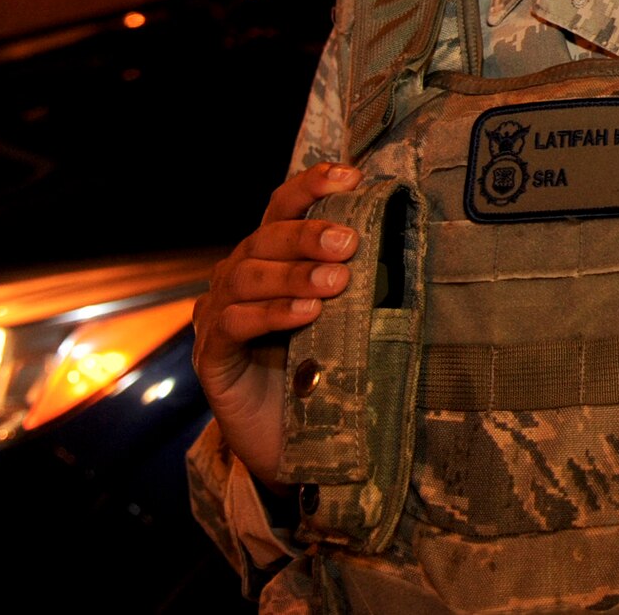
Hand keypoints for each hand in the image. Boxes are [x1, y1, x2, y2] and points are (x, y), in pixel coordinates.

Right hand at [190, 162, 363, 484]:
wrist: (296, 442)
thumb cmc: (325, 366)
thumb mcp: (347, 314)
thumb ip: (358, 275)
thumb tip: (407, 233)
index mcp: (272, 257)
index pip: (282, 207)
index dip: (311, 185)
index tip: (350, 177)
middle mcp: (239, 276)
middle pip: (265, 238)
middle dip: (308, 235)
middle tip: (348, 242)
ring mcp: (219, 315)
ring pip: (247, 276)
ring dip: (294, 274)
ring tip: (335, 282)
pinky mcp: (211, 356)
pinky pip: (234, 323)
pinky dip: (270, 314)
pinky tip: (305, 314)